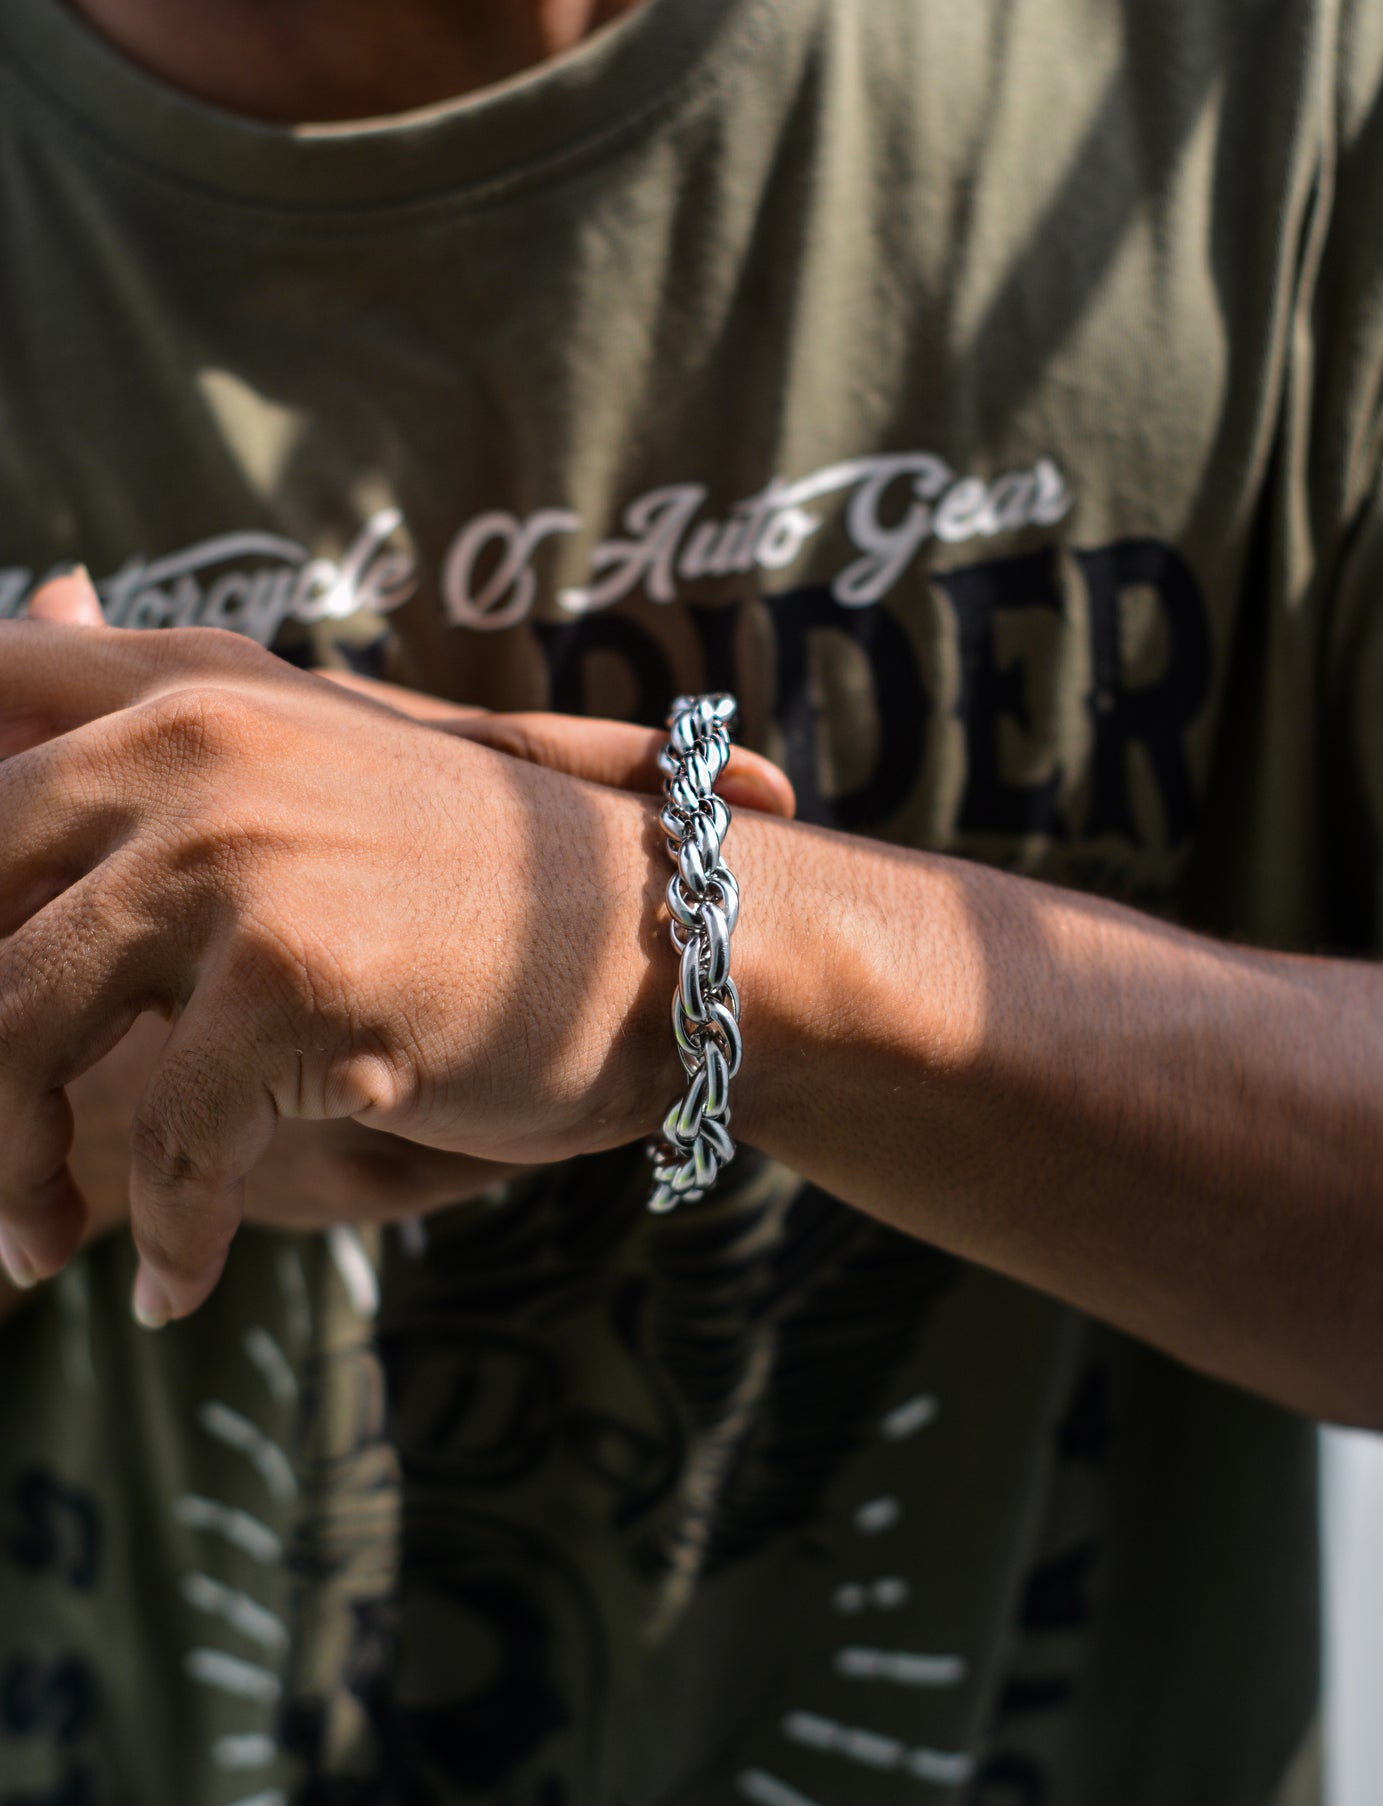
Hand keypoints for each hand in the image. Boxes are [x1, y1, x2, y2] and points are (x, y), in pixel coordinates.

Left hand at [0, 574, 786, 1324]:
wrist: (672, 941)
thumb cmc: (485, 883)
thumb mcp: (315, 770)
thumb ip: (163, 709)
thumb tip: (55, 587)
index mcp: (185, 691)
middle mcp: (191, 746)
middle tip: (0, 1164)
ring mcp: (243, 854)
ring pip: (14, 1033)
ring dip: (14, 1172)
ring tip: (37, 1242)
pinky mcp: (302, 976)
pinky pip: (170, 1143)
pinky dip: (166, 1235)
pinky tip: (180, 1281)